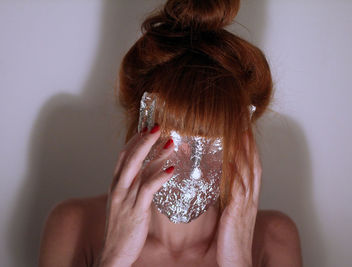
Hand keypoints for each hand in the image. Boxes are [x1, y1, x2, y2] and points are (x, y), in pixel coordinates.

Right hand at [97, 125, 174, 266]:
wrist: (113, 253)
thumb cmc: (122, 228)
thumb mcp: (124, 203)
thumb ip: (134, 187)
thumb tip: (148, 173)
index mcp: (116, 185)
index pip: (123, 156)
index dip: (134, 140)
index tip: (146, 128)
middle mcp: (119, 188)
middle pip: (130, 157)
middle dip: (144, 140)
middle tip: (157, 125)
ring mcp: (126, 199)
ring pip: (140, 169)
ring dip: (156, 153)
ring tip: (170, 141)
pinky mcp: (136, 211)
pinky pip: (148, 189)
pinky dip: (160, 177)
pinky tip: (172, 169)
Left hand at [216, 131, 261, 266]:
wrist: (236, 262)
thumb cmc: (231, 239)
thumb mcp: (231, 213)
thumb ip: (228, 196)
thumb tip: (219, 179)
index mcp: (248, 197)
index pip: (250, 165)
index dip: (248, 146)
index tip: (243, 128)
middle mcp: (250, 197)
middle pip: (252, 163)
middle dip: (249, 141)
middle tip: (244, 122)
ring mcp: (246, 203)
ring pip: (248, 171)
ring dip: (244, 150)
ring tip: (239, 131)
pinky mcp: (238, 211)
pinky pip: (238, 188)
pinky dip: (236, 172)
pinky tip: (230, 159)